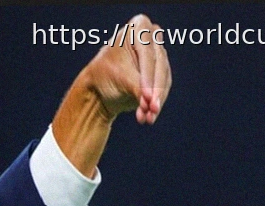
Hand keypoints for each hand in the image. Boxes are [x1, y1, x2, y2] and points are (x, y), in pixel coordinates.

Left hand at [51, 13, 171, 176]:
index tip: (147, 97)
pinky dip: (156, 103)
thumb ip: (136, 88)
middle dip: (155, 91)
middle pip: (159, 66)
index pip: (147, 55)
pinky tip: (147, 117)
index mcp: (138, 28)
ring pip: (164, 78)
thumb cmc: (104, 76)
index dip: (148, 77)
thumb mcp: (119, 79)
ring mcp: (159, 55)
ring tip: (147, 118)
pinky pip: (164, 88)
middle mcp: (153, 38)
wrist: (100, 89)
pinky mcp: (161, 72)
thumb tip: (149, 101)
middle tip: (152, 109)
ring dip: (157, 101)